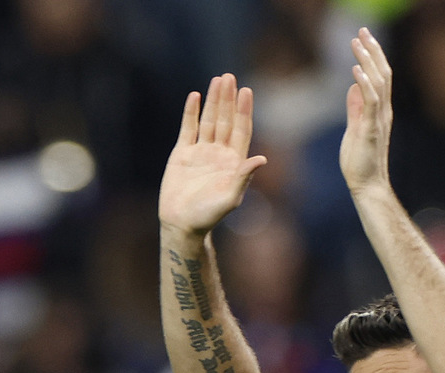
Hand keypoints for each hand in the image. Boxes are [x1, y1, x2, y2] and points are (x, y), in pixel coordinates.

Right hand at [159, 73, 267, 235]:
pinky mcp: (182, 153)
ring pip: (209, 120)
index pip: (241, 130)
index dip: (244, 110)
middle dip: (228, 99)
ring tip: (217, 80)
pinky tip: (195, 96)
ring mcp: (200, 151)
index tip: (246, 90)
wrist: (182, 223)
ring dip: (213, 101)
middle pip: (226, 120)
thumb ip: (244, 177)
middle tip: (229, 77)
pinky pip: (188, 128)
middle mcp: (219, 153)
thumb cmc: (209, 215)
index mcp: (234, 162)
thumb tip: (262, 159)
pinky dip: (191, 112)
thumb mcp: (230, 198)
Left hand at [340, 28, 392, 196]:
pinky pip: (371, 102)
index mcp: (380, 110)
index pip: (379, 77)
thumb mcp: (355, 128)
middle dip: (372, 50)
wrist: (367, 185)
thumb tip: (353, 87)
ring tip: (357, 42)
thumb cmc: (360, 161)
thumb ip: (356, 108)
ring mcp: (380, 119)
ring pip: (378, 82)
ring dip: (367, 61)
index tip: (362, 38)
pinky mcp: (372, 129)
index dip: (372, 56)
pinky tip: (355, 69)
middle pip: (382, 73)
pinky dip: (364, 84)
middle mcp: (384, 111)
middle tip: (362, 30)